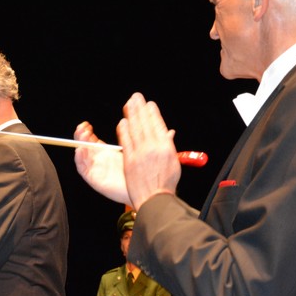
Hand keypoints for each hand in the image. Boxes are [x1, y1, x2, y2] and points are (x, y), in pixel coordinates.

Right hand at [73, 121, 130, 204]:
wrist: (143, 190)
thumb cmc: (137, 170)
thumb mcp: (130, 150)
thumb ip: (125, 137)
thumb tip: (124, 121)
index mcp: (104, 152)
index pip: (90, 139)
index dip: (86, 131)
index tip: (86, 124)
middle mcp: (98, 160)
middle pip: (83, 146)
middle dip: (80, 136)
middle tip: (82, 128)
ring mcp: (95, 169)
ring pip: (81, 156)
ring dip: (79, 145)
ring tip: (82, 136)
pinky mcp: (94, 179)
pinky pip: (82, 169)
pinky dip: (79, 160)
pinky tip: (80, 151)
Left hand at [118, 93, 179, 208]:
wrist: (155, 198)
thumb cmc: (166, 183)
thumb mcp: (173, 162)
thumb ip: (168, 145)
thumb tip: (169, 132)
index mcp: (166, 147)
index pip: (158, 125)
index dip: (152, 113)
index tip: (149, 104)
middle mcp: (153, 147)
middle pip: (145, 123)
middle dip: (140, 108)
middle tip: (136, 97)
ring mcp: (141, 153)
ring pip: (135, 129)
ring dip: (132, 115)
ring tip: (129, 104)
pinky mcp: (129, 160)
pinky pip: (126, 141)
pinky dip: (124, 130)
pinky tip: (122, 122)